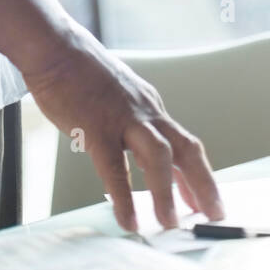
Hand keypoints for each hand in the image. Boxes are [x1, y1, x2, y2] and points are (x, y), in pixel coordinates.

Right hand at [23, 26, 225, 232]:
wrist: (54, 46)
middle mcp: (144, 111)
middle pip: (186, 149)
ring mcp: (122, 118)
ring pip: (158, 157)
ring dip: (168, 192)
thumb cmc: (79, 70)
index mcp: (149, 106)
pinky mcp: (96, 126)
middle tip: (214, 214)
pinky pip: (115, 168)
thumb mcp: (118, 94)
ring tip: (170, 223)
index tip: (206, 201)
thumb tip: (136, 152)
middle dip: (204, 184)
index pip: (183, 144)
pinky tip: (130, 219)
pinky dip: (125, 197)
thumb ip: (130, 122)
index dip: (198, 175)